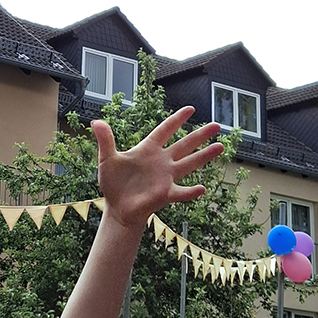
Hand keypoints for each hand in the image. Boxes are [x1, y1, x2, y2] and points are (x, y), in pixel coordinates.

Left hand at [93, 107, 222, 228]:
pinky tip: (202, 188)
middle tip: (216, 125)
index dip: (176, 120)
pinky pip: (181, 192)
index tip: (190, 109)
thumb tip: (96, 121)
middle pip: (184, 145)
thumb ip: (105, 140)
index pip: (165, 130)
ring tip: (221, 147)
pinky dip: (191, 191)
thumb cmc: (113, 183)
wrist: (117, 208)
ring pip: (189, 164)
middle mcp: (161, 161)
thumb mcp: (107, 159)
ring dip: (204, 156)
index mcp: (148, 149)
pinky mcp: (165, 193)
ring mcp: (166, 177)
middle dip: (200, 135)